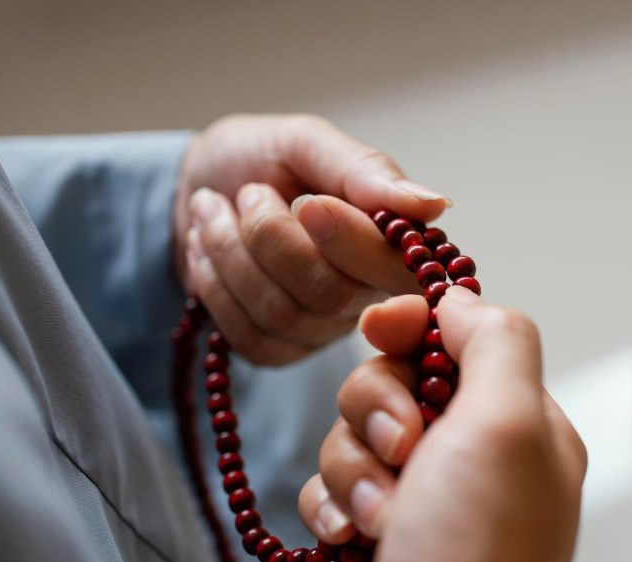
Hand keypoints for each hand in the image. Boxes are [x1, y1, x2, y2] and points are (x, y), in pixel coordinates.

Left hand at [174, 114, 451, 364]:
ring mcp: (323, 328)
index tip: (308, 204)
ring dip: (230, 252)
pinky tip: (205, 251)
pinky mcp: (278, 349)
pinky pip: (250, 339)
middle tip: (248, 193)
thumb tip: (435, 204)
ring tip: (213, 210)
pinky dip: (214, 285)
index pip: (396, 268)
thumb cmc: (261, 158)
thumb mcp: (306, 142)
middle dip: (270, 237)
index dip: (352, 245)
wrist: (196, 185)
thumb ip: (366, 170)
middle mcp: (368, 294)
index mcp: (390, 242)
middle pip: (331, 294)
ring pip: (282, 315)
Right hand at [298, 288, 587, 561]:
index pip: (460, 337)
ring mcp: (423, 495)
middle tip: (401, 451)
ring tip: (382, 518)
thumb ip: (497, 343)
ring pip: (355, 429)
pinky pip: (332, 482)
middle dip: (379, 408)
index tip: (379, 328)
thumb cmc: (476, 551)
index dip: (414, 324)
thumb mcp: (511, 425)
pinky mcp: (374, 530)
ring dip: (356, 468)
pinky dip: (336, 507)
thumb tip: (460, 301)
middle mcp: (474, 455)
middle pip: (396, 377)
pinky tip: (355, 541)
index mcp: (521, 423)